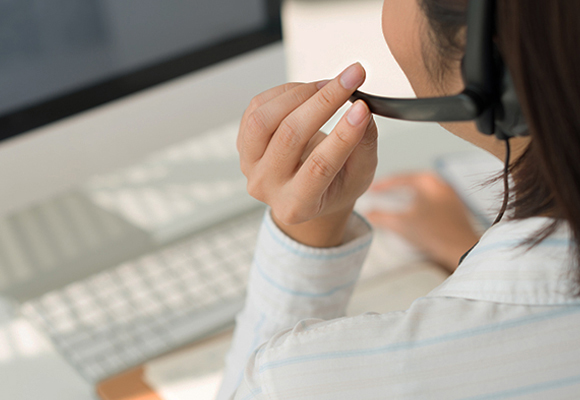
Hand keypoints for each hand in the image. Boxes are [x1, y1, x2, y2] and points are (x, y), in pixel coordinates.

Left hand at [238, 63, 377, 246]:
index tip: (362, 108)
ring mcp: (250, 165)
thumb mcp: (359, 175)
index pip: (319, 167)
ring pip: (265, 119)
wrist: (306, 193)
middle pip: (289, 137)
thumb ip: (364, 146)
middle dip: (324, 102)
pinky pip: (257, 107)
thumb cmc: (334, 186)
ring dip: (300, 93)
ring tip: (328, 85)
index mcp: (297, 205)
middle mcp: (267, 187)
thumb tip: (363, 110)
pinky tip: (308, 92)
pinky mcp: (243, 142)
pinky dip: (286, 92)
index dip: (342, 135)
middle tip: (352, 78)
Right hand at [366, 172, 480, 271]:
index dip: (382, 185)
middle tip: (380, 194)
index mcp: (428, 181)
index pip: (399, 178)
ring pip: (421, 192)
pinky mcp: (454, 209)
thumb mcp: (401, 223)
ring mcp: (450, 196)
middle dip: (394, 189)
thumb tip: (367, 214)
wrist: (462, 249)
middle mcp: (441, 184)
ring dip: (406, 197)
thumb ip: (381, 217)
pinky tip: (412, 215)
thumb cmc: (436, 233)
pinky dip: (418, 205)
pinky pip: (430, 201)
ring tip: (393, 204)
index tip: (370, 189)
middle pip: (411, 183)